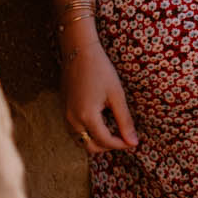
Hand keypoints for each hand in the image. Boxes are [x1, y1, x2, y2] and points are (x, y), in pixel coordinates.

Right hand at [61, 27, 138, 154]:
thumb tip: (133, 142)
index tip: (133, 141)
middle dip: (108, 146)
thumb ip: (125, 121)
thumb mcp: (116, 95)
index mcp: (87, 116)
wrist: (79, 51)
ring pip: (82, 140)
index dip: (121, 144)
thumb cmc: (100, 70)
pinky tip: (101, 121)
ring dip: (97, 140)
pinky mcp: (64, 110)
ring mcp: (66, 115)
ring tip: (113, 129)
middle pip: (91, 146)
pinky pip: (76, 131)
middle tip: (123, 136)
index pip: (106, 141)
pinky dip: (88, 133)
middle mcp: (73, 120)